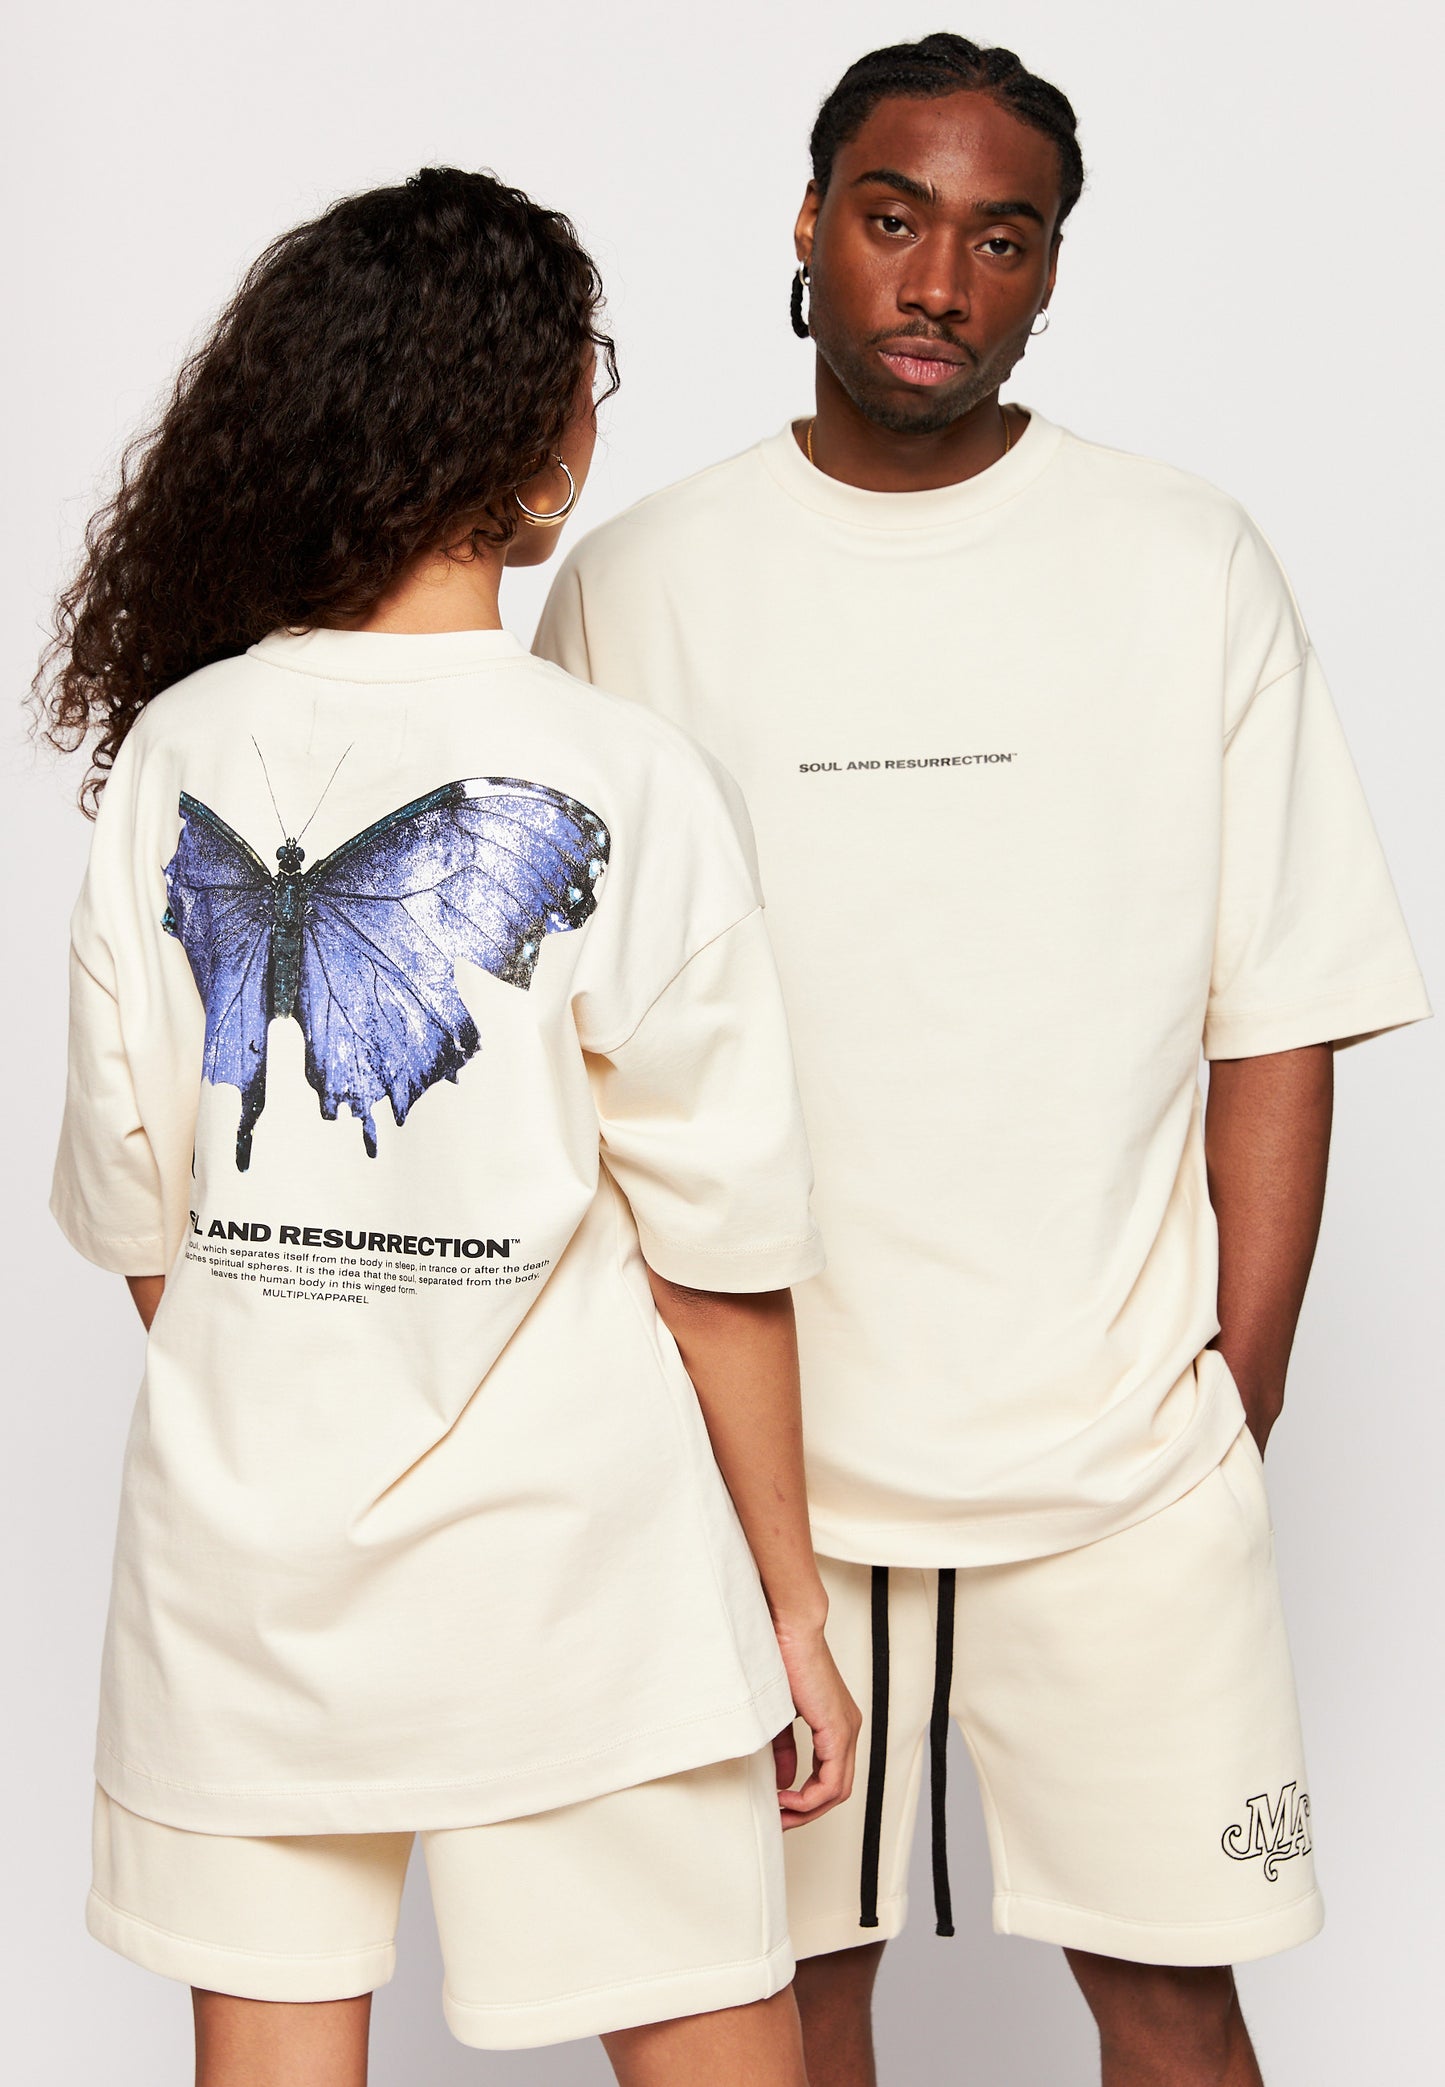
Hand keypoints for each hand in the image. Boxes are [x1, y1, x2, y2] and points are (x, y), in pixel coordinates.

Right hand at [771, 1622, 859, 1829]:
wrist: (789, 1629)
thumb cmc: (780, 1660)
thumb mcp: (779, 1716)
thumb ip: (785, 1749)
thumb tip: (785, 1781)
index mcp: (836, 1724)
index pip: (831, 1777)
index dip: (806, 1800)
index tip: (777, 1807)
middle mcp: (849, 1730)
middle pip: (837, 1791)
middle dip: (807, 1812)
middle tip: (778, 1821)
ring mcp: (847, 1730)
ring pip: (838, 1791)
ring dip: (807, 1809)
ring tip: (779, 1812)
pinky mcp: (838, 1729)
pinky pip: (832, 1781)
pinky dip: (809, 1797)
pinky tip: (785, 1797)